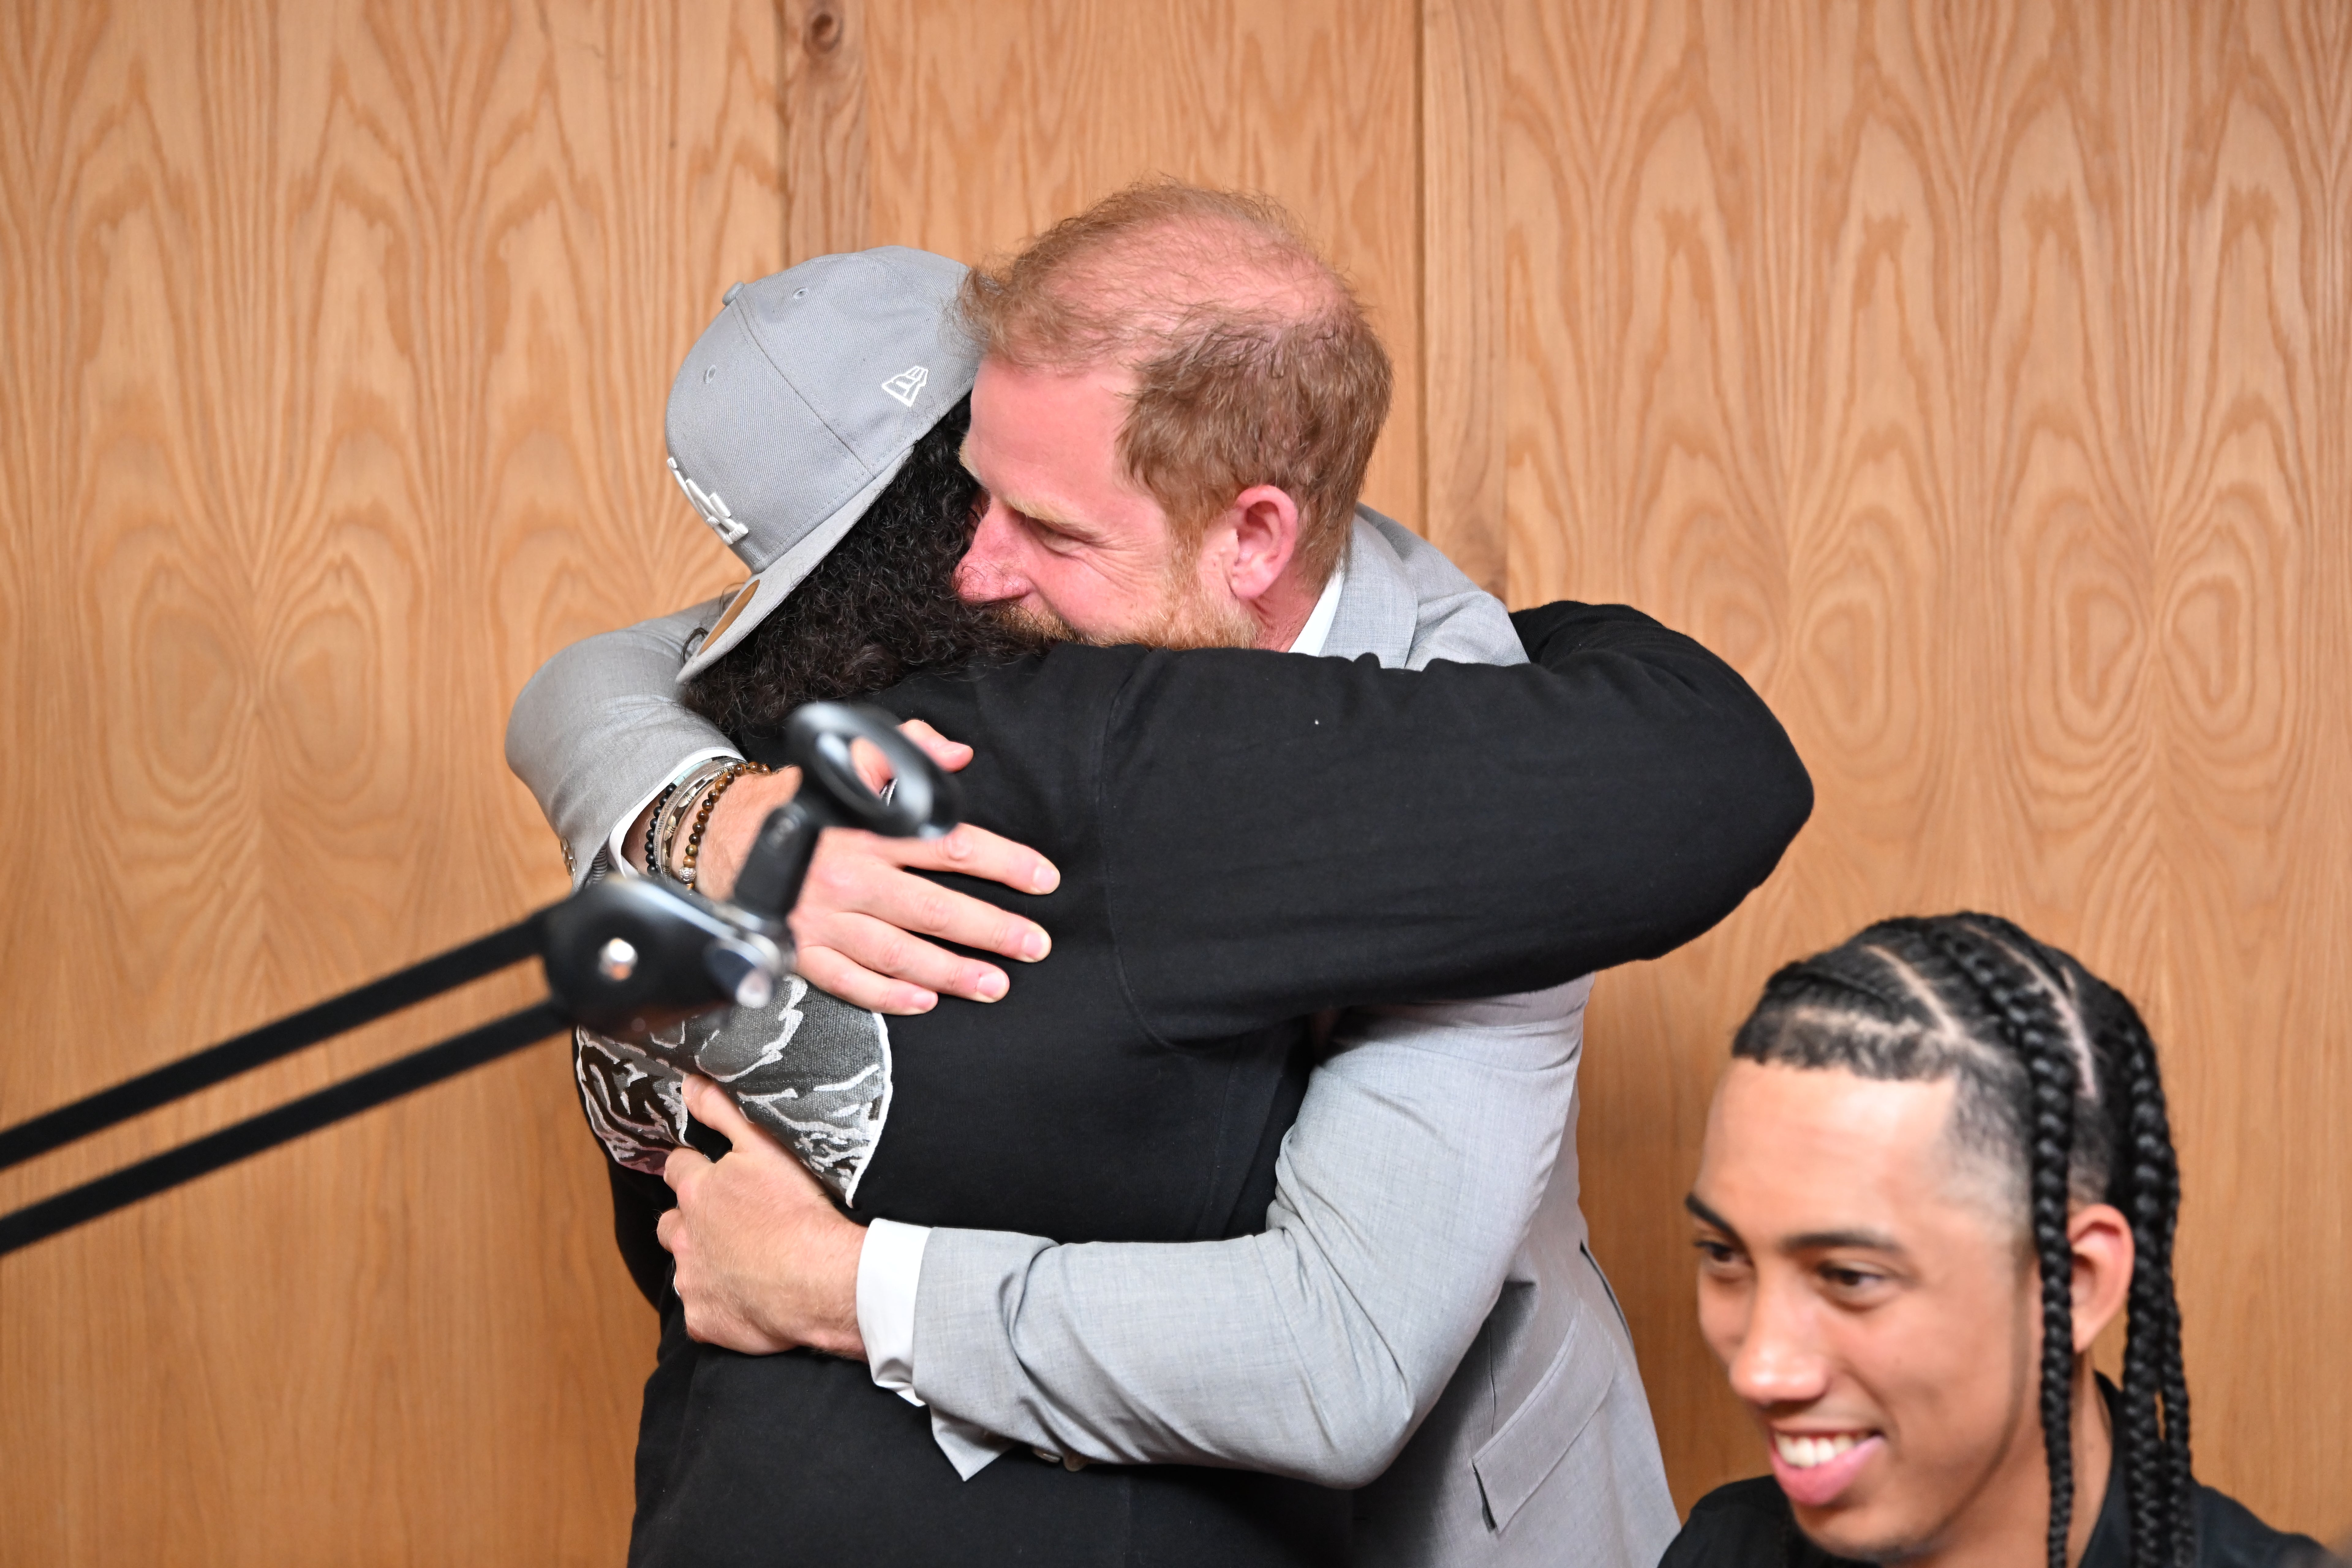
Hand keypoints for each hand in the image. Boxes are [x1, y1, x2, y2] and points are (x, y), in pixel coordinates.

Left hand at [657, 1076, 866, 1357]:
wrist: (817, 1280)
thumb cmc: (796, 1210)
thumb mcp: (763, 1144)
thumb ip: (722, 1111)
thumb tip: (689, 1084)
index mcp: (698, 1190)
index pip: (678, 1169)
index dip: (693, 1169)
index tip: (710, 1175)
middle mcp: (685, 1234)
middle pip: (670, 1223)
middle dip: (688, 1221)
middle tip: (726, 1225)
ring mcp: (693, 1280)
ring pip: (684, 1268)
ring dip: (701, 1264)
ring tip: (739, 1263)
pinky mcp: (705, 1320)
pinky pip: (701, 1313)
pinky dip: (718, 1307)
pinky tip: (747, 1301)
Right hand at [708, 720, 1060, 1013]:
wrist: (727, 834)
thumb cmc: (803, 799)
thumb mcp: (851, 758)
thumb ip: (906, 750)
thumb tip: (957, 757)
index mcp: (867, 829)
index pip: (950, 846)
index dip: (1003, 862)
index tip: (1043, 878)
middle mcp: (848, 876)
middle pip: (932, 907)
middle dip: (989, 929)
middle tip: (1034, 945)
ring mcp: (823, 919)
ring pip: (897, 952)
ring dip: (951, 972)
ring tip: (996, 984)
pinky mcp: (801, 950)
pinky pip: (848, 982)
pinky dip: (887, 995)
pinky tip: (924, 1002)